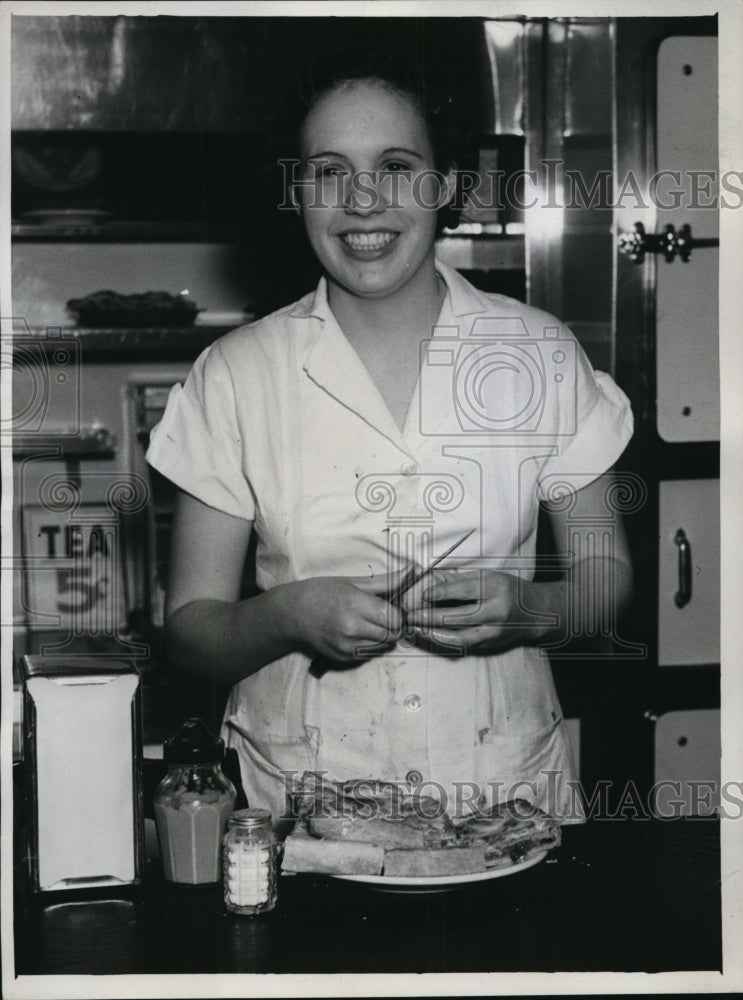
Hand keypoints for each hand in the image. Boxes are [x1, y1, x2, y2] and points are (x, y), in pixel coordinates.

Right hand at [278, 574, 404, 662]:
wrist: (292, 614)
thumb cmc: (322, 592)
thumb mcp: (352, 582)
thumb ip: (385, 582)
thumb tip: (411, 573)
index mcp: (354, 604)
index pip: (393, 617)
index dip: (397, 613)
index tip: (391, 607)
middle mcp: (351, 628)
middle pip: (391, 634)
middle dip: (392, 625)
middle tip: (382, 616)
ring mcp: (346, 646)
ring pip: (383, 646)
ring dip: (382, 636)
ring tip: (368, 623)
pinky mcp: (343, 657)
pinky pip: (369, 653)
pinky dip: (370, 644)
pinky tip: (357, 632)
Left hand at [402, 570, 553, 654]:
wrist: (536, 613)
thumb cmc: (507, 589)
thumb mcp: (488, 576)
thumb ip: (460, 580)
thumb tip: (429, 580)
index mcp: (495, 587)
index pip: (462, 591)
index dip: (439, 593)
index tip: (421, 594)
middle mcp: (495, 611)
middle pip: (456, 616)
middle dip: (428, 616)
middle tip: (409, 614)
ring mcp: (494, 631)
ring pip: (458, 636)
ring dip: (433, 633)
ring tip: (415, 628)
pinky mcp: (491, 644)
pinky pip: (464, 644)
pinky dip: (445, 640)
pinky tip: (430, 635)